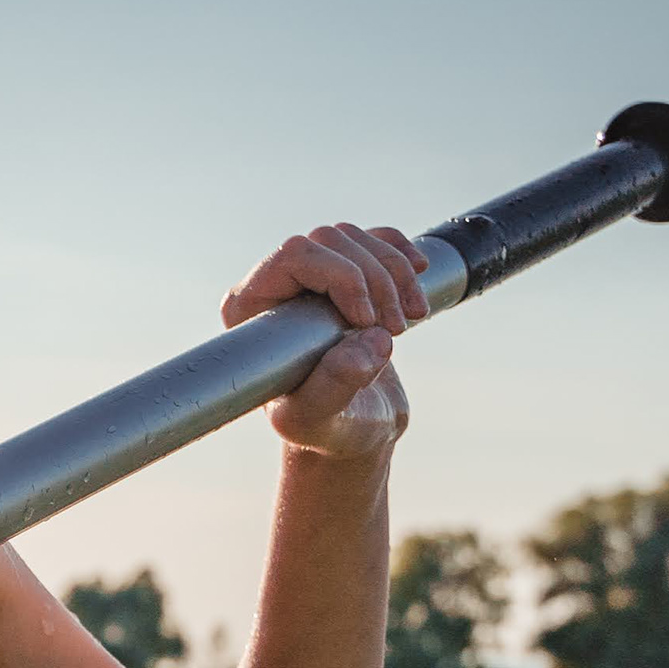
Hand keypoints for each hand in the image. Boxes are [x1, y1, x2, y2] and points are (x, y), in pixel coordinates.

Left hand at [226, 222, 420, 462]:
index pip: (293, 256)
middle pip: (329, 241)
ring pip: (355, 238)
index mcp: (249, 310)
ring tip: (409, 318)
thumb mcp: (323, 421)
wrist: (354, 428)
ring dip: (394, 272)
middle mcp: (276, 286)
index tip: (366, 322)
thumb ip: (334, 387)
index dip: (340, 277)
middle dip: (374, 280)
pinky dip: (402, 254)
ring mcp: (313, 277)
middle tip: (395, 329)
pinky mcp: (349, 277)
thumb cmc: (326, 429)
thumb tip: (368, 343)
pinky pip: (375, 240)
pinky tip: (419, 278)